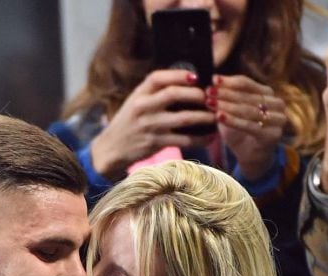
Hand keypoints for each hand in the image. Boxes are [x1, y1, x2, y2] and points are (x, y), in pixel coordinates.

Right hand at [90, 69, 216, 179]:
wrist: (112, 148)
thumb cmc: (129, 122)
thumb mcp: (136, 102)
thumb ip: (155, 93)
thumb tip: (186, 82)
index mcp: (139, 94)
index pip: (158, 77)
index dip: (179, 75)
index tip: (196, 77)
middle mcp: (143, 107)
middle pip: (174, 94)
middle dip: (196, 94)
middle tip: (210, 97)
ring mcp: (150, 126)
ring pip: (184, 118)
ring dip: (204, 117)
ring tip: (215, 116)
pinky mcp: (156, 143)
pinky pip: (184, 140)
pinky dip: (200, 139)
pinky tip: (210, 137)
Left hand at [209, 75, 284, 180]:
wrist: (251, 156)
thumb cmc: (239, 131)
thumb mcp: (231, 111)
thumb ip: (225, 97)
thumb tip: (210, 82)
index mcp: (268, 94)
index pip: (247, 83)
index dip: (229, 81)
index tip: (213, 79)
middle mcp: (277, 104)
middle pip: (247, 95)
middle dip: (226, 93)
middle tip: (209, 92)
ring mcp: (278, 120)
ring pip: (248, 110)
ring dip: (227, 105)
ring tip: (210, 103)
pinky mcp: (273, 135)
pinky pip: (250, 125)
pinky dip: (233, 120)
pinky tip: (219, 117)